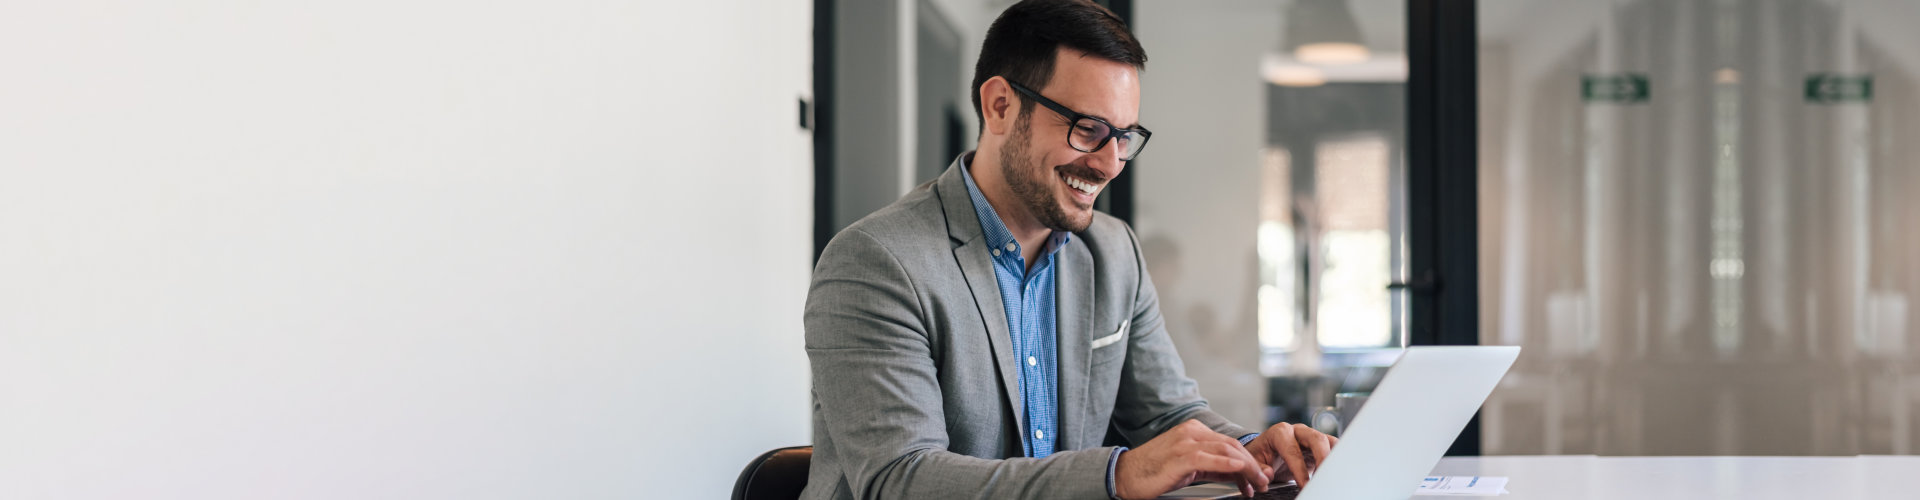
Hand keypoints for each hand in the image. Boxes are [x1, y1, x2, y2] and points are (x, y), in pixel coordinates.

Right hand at [1113, 419, 1271, 499]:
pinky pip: (1211, 459)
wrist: (1125, 476)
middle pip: (1232, 446)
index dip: (1248, 461)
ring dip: (1247, 468)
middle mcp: (1191, 432)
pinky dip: (1230, 465)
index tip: (1259, 477)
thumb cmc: (1153, 473)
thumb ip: (1213, 468)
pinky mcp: (1181, 456)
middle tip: (1264, 481)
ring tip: (1257, 484)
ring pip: (1226, 451)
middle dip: (1253, 465)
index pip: (1229, 444)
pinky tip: (1242, 471)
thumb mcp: (1189, 468)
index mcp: (1193, 431)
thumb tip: (1238, 475)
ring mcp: (1186, 442)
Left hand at [1245, 422, 1337, 486]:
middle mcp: (1298, 431)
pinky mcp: (1320, 445)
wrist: (1266, 451)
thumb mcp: (1254, 462)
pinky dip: (1336, 458)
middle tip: (1324, 477)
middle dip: (1322, 458)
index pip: (1293, 450)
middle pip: (1316, 439)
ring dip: (1334, 457)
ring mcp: (1310, 437)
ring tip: (1334, 474)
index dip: (1299, 469)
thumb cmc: (1261, 455)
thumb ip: (1259, 469)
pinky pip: (1333, 448)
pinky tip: (1335, 471)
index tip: (1304, 485)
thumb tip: (1268, 475)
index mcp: (1280, 433)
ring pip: (1329, 441)